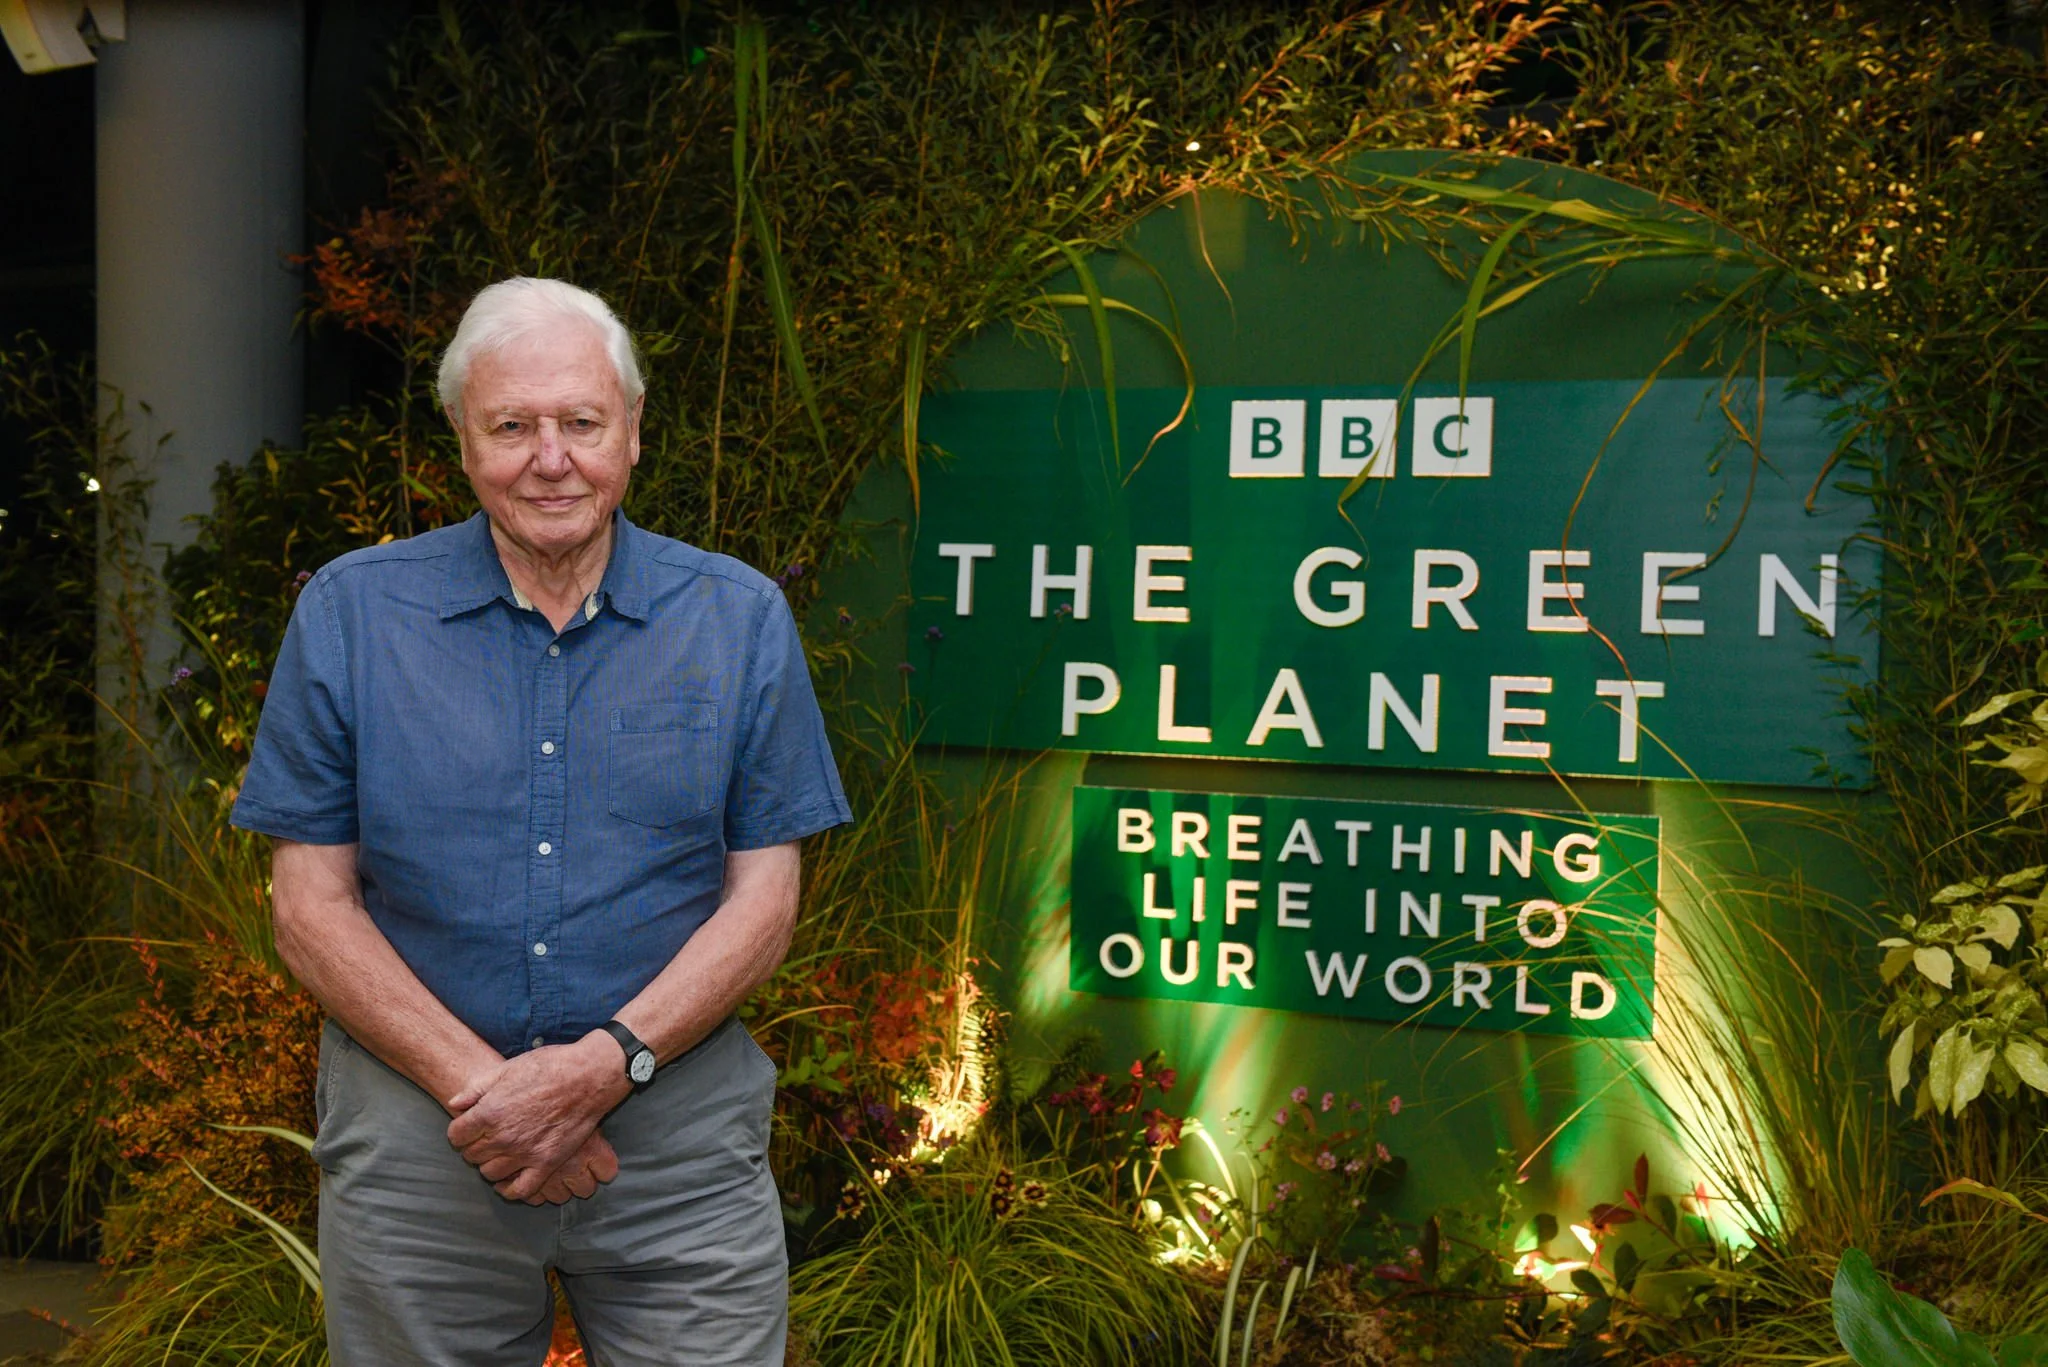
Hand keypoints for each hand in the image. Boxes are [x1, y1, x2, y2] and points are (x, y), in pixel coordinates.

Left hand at [445, 1034, 631, 1200]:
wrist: (587, 1077)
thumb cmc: (548, 1067)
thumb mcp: (507, 1068)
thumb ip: (476, 1088)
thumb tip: (454, 1104)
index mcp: (489, 1113)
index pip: (456, 1135)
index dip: (461, 1130)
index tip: (470, 1126)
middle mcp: (502, 1137)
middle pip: (472, 1155)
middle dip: (475, 1146)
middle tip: (487, 1137)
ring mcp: (524, 1153)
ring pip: (490, 1173)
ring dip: (490, 1164)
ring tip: (499, 1153)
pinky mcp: (546, 1163)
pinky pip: (520, 1189)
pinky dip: (510, 1189)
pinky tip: (508, 1181)